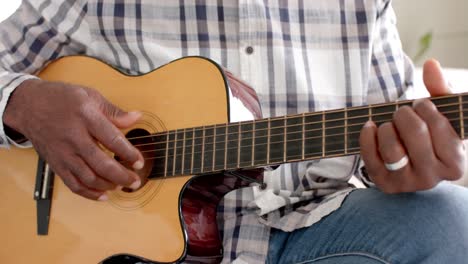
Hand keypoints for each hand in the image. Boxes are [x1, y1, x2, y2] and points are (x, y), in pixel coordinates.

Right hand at [3, 79, 143, 199]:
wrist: (27, 106)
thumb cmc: (60, 98)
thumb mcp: (90, 96)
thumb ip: (114, 111)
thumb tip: (136, 117)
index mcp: (86, 117)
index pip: (113, 140)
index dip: (129, 153)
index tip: (140, 161)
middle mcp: (74, 137)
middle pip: (102, 164)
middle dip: (122, 176)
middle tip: (135, 180)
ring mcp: (63, 153)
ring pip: (89, 177)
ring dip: (108, 185)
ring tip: (122, 185)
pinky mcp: (56, 164)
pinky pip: (73, 184)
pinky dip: (89, 193)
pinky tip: (102, 195)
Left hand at [360, 59, 465, 192]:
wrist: (411, 163)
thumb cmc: (430, 135)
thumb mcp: (442, 113)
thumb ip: (440, 88)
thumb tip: (431, 64)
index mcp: (454, 163)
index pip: (438, 127)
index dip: (425, 109)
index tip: (420, 105)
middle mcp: (432, 178)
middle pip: (415, 134)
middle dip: (404, 115)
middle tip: (402, 112)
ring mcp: (407, 183)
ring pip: (392, 149)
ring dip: (386, 127)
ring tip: (389, 123)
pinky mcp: (384, 184)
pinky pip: (370, 157)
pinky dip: (367, 136)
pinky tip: (370, 126)